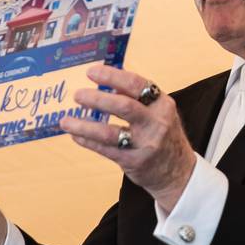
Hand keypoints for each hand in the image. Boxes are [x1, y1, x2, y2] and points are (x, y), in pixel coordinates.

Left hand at [60, 65, 196, 210]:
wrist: (179, 172)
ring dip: (84, 125)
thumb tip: (106, 79)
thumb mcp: (159, 112)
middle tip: (77, 95)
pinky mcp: (134, 162)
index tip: (91, 72)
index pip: (136, 84)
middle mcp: (155, 122)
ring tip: (65, 120)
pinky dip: (87, 141)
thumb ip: (137, 97)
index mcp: (161, 104)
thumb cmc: (164, 136)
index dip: (112, 76)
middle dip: (97, 99)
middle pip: (123, 106)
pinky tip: (75, 135)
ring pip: (109, 132)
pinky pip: (105, 149)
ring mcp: (145, 144)